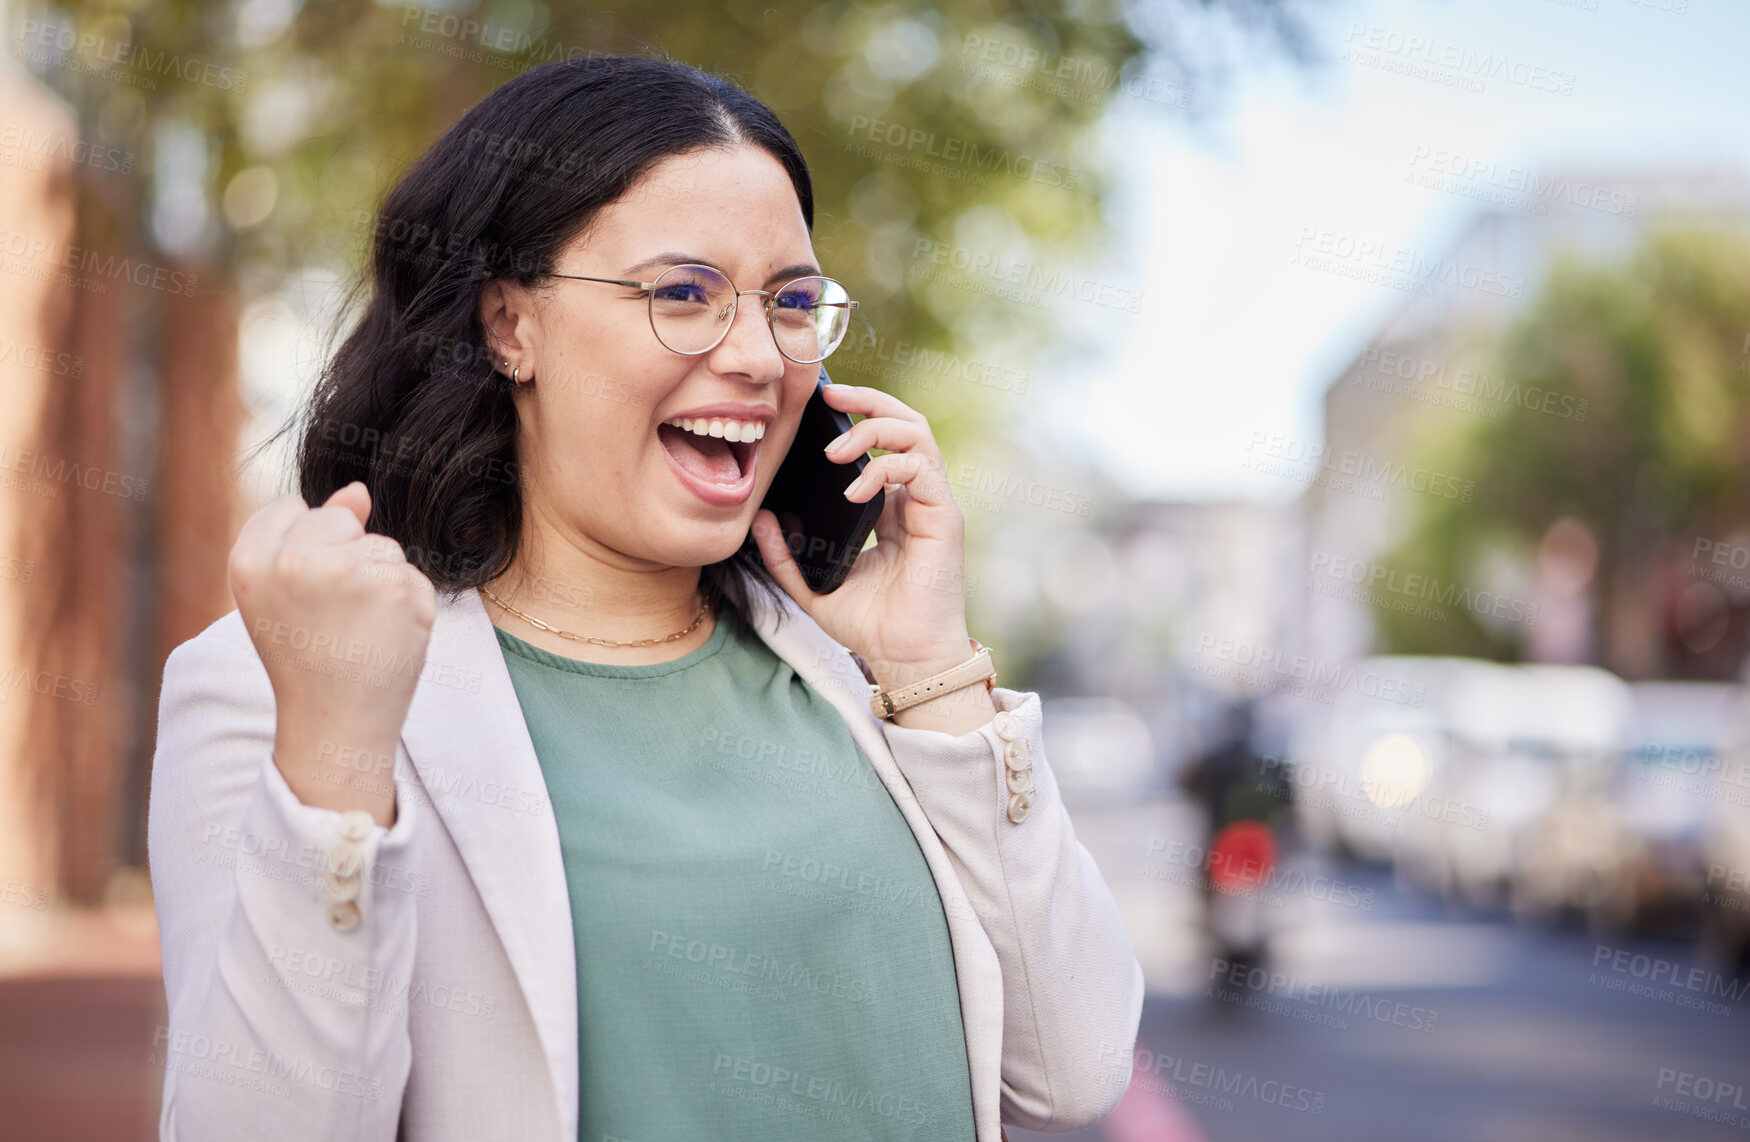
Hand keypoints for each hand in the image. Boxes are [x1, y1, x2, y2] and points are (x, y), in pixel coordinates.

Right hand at [228, 481, 435, 824]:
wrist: (335, 722)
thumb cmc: (305, 656)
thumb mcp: (283, 593)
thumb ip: (310, 533)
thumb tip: (358, 491)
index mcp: (249, 561)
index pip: (291, 508)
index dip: (304, 548)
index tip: (303, 593)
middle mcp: (294, 561)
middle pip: (340, 519)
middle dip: (345, 557)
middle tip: (331, 616)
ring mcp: (349, 572)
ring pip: (382, 547)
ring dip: (379, 582)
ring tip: (357, 629)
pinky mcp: (397, 588)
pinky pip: (412, 574)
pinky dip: (407, 603)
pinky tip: (385, 636)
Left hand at [750, 384, 973, 690]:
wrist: (905, 658)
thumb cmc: (869, 625)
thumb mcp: (813, 584)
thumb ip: (784, 554)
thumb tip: (759, 517)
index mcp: (890, 506)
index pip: (882, 440)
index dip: (855, 414)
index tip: (816, 404)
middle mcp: (915, 497)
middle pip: (905, 422)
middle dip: (868, 400)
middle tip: (829, 395)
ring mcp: (933, 503)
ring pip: (918, 434)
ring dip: (875, 427)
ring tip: (836, 450)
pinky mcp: (945, 516)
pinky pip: (921, 469)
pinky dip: (886, 468)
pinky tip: (856, 490)